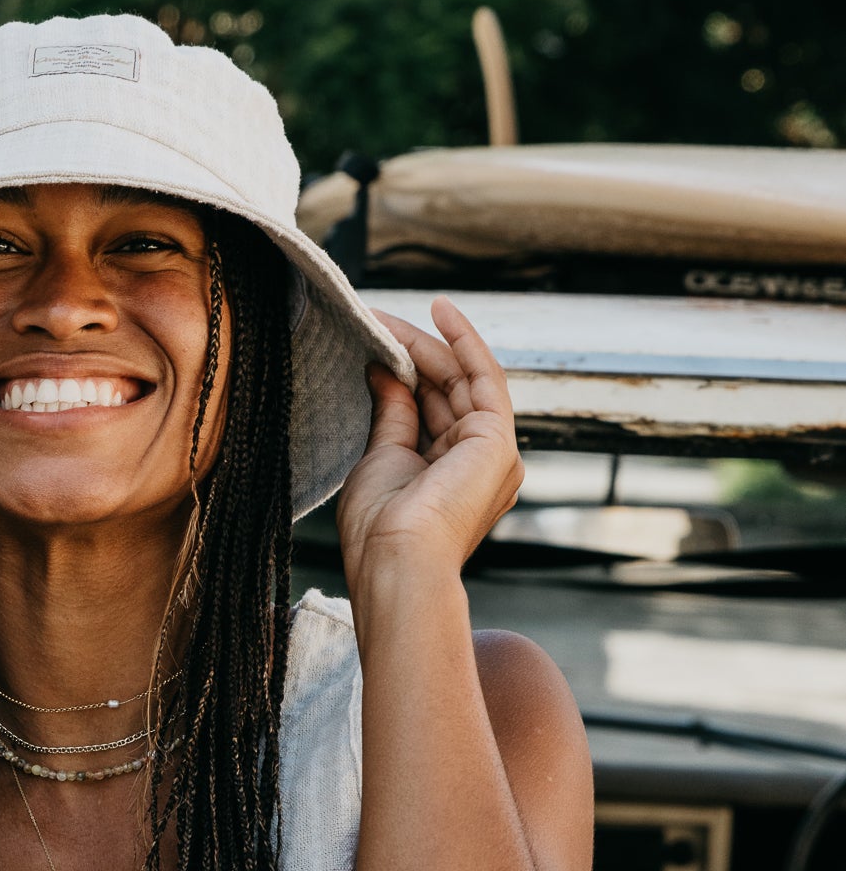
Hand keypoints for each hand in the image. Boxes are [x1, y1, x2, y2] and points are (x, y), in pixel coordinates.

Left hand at [336, 299, 522, 598]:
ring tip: (386, 318)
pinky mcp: (498, 439)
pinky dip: (464, 341)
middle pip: (445, 391)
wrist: (397, 558)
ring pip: (460, 379)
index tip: (371, 345)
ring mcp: (491, 452)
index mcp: (446, 476)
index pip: (428, 409)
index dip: (401, 374)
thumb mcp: (381, 457)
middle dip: (409, 353)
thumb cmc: (380, 528)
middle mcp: (475, 464)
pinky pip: (483, 376)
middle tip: (373, 322)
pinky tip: (440, 312)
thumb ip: (391, 412)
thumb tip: (384, 368)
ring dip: (426, 343)